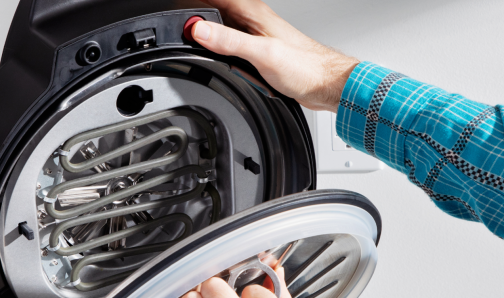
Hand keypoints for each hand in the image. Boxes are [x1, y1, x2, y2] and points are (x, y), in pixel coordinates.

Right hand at [192, 0, 358, 111]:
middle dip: (197, 26)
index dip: (192, 5)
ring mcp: (253, 36)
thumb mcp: (261, 54)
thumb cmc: (305, 67)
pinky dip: (223, 58)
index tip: (177, 16)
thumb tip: (199, 30)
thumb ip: (229, 41)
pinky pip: (230, 50)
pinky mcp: (256, 52)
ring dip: (210, 44)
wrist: (325, 85)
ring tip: (202, 50)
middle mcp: (252, 21)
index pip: (213, 0)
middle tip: (184, 37)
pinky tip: (226, 66)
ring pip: (219, 33)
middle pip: (212, 14)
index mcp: (252, 12)